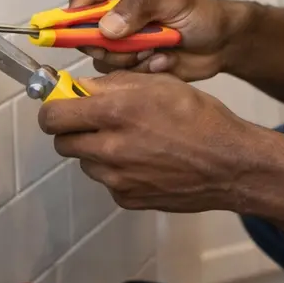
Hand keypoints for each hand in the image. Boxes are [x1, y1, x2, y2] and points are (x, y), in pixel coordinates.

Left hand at [38, 71, 259, 212]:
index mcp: (115, 113)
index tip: (62, 103)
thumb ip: (114, 84)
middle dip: (73, 129)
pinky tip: (145, 160)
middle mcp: (110, 149)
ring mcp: (117, 179)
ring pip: (85, 162)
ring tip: (131, 140)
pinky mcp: (127, 198)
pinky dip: (117, 170)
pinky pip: (108, 181)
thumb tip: (82, 87)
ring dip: (96, 150)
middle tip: (96, 121)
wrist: (230, 165)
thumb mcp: (160, 83)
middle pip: (62, 142)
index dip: (53, 107)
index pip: (53, 115)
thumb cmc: (200, 118)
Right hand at [67, 0, 243, 80]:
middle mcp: (111, 6)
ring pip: (100, 55)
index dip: (78, 19)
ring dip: (131, 57)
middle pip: (83, 32)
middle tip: (143, 42)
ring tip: (158, 47)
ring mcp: (117, 34)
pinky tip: (162, 59)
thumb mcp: (174, 0)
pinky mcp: (125, 58)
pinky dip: (142, 68)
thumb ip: (140, 7)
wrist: (221, 43)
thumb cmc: (201, 11)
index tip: (98, 35)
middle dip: (114, 43)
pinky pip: (117, 72)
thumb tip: (105, 27)